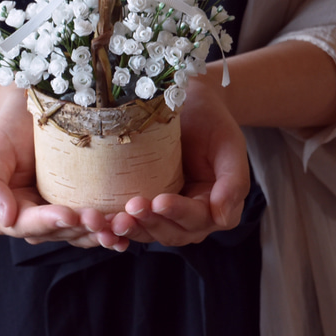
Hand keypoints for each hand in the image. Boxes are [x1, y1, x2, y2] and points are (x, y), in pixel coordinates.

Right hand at [0, 88, 128, 250]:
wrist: (30, 111)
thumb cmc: (8, 129)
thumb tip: (5, 217)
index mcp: (8, 214)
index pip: (28, 224)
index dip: (50, 223)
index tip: (70, 215)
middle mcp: (35, 221)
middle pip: (59, 233)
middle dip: (81, 229)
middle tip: (102, 219)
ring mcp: (60, 214)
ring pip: (80, 234)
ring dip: (100, 234)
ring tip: (119, 226)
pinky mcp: (81, 205)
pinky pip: (95, 223)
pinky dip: (111, 229)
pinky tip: (127, 231)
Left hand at [110, 75, 249, 246]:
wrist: (188, 103)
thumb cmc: (212, 121)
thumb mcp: (230, 145)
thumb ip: (233, 182)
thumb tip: (222, 218)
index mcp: (216, 206)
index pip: (198, 218)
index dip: (178, 213)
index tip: (159, 200)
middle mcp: (191, 216)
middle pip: (172, 232)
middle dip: (150, 223)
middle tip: (130, 209)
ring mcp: (166, 213)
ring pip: (149, 232)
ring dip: (131, 230)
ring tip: (112, 221)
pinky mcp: (144, 203)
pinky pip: (132, 222)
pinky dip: (117, 227)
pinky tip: (102, 226)